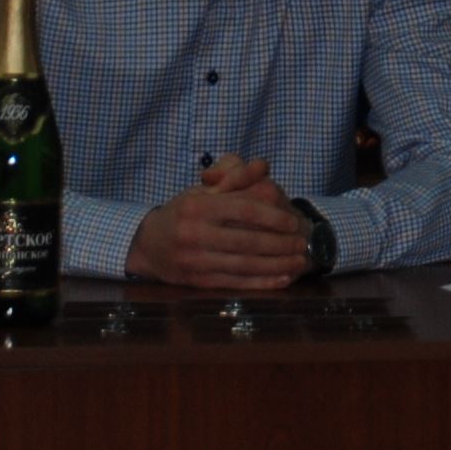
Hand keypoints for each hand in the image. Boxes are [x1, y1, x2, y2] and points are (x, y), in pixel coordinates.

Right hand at [128, 155, 305, 288]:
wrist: (148, 244)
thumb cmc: (183, 211)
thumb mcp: (204, 187)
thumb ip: (235, 174)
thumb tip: (263, 166)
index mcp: (198, 206)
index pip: (244, 210)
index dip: (273, 217)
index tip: (294, 221)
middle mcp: (194, 233)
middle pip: (248, 241)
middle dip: (281, 244)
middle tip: (302, 243)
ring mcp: (195, 260)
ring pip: (245, 265)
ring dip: (277, 265)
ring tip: (299, 261)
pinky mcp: (198, 282)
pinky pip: (235, 283)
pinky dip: (261, 282)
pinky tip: (281, 279)